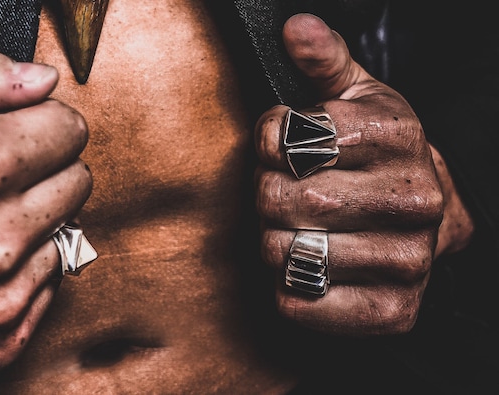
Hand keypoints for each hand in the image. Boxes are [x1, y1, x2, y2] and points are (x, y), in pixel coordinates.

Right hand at [0, 43, 91, 372]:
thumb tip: (44, 80)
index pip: (69, 129)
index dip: (37, 123)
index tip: (9, 131)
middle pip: (78, 179)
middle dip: (42, 170)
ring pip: (69, 230)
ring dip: (34, 220)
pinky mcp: (2, 339)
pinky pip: (50, 280)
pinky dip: (23, 267)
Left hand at [255, 14, 472, 334]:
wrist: (423, 217)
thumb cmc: (376, 155)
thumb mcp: (356, 98)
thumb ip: (324, 62)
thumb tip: (296, 29)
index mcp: (398, 137)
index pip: (290, 139)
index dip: (268, 143)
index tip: (279, 147)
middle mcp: (413, 200)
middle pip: (284, 199)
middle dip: (265, 193)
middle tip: (281, 192)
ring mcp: (407, 261)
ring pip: (286, 253)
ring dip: (273, 240)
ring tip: (297, 228)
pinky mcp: (391, 311)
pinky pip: (300, 303)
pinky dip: (287, 286)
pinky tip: (308, 266)